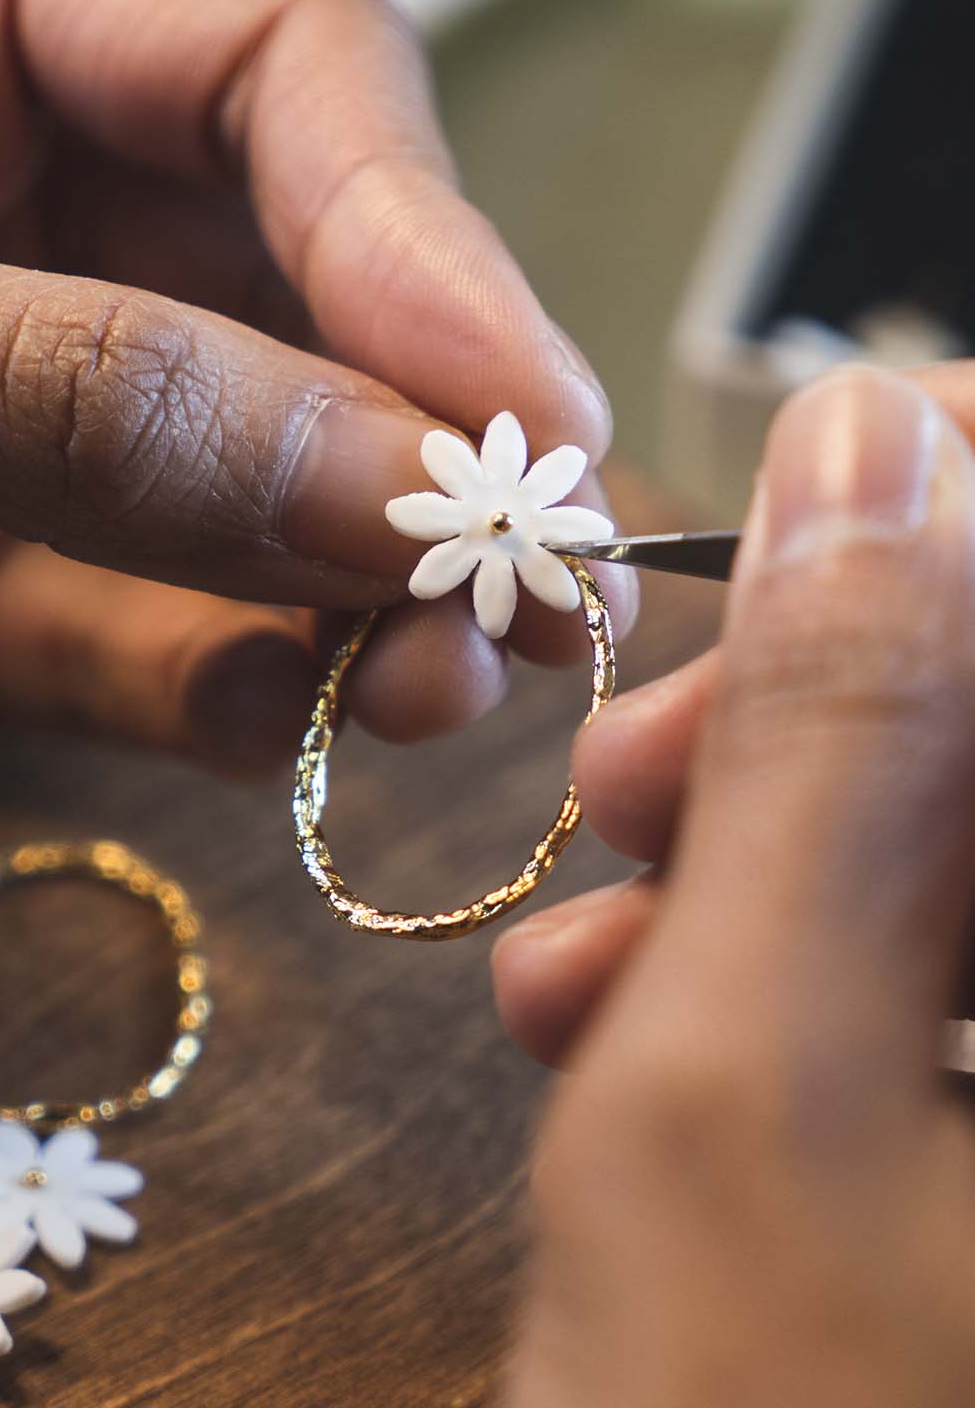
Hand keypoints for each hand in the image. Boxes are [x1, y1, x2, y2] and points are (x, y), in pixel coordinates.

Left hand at [0, 0, 633, 773]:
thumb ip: (107, 388)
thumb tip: (394, 481)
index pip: (294, 77)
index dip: (434, 238)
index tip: (535, 415)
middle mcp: (54, 239)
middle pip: (322, 315)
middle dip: (435, 465)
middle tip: (543, 593)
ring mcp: (49, 425)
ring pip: (268, 501)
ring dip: (365, 607)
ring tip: (430, 689)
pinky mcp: (9, 589)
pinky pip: (151, 644)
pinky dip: (225, 698)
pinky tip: (278, 730)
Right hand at [497, 366, 974, 1405]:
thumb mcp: (751, 1085)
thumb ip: (828, 727)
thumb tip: (868, 433)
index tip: (823, 487)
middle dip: (831, 710)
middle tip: (635, 773)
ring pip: (962, 861)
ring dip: (769, 863)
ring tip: (582, 947)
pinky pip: (935, 984)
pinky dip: (787, 978)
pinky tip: (625, 1034)